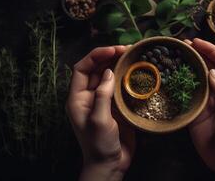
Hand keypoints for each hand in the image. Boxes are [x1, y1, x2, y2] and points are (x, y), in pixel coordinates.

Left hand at [66, 46, 134, 180]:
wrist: (110, 164)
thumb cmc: (99, 145)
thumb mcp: (98, 120)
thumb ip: (102, 95)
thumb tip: (108, 72)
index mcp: (78, 98)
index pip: (81, 68)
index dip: (95, 56)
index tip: (113, 49)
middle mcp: (89, 96)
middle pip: (96, 69)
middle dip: (110, 57)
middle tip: (128, 49)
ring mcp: (103, 101)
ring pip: (109, 76)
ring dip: (119, 65)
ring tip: (133, 56)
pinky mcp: (116, 106)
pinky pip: (120, 87)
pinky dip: (127, 78)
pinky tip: (137, 73)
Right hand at [185, 38, 214, 180]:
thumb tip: (210, 71)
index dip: (211, 50)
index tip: (197, 42)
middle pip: (209, 65)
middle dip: (198, 53)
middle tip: (182, 45)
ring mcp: (207, 97)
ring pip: (197, 76)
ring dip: (188, 65)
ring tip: (175, 55)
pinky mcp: (196, 107)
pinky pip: (188, 91)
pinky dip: (181, 82)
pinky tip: (172, 74)